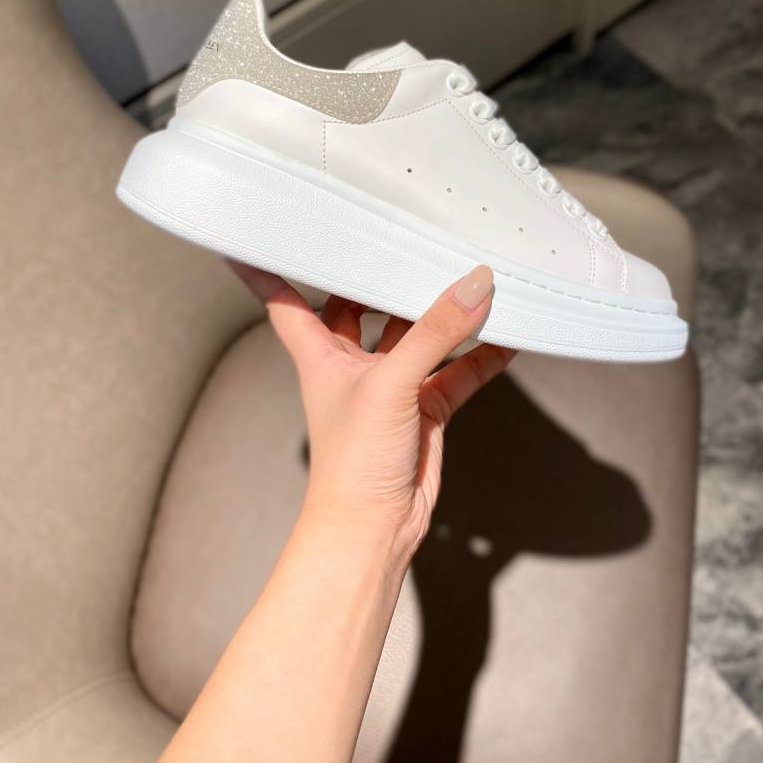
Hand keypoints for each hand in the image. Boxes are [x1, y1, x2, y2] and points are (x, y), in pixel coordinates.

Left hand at [228, 261, 514, 556]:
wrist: (375, 529)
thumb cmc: (353, 462)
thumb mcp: (390, 384)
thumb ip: (433, 332)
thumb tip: (474, 285)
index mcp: (320, 353)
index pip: (284, 299)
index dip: (268, 268)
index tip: (255, 235)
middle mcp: (352, 364)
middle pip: (359, 305)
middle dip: (379, 276)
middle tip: (403, 233)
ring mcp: (392, 385)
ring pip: (417, 336)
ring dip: (441, 313)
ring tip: (470, 275)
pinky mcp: (426, 408)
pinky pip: (457, 370)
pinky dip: (481, 354)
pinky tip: (507, 334)